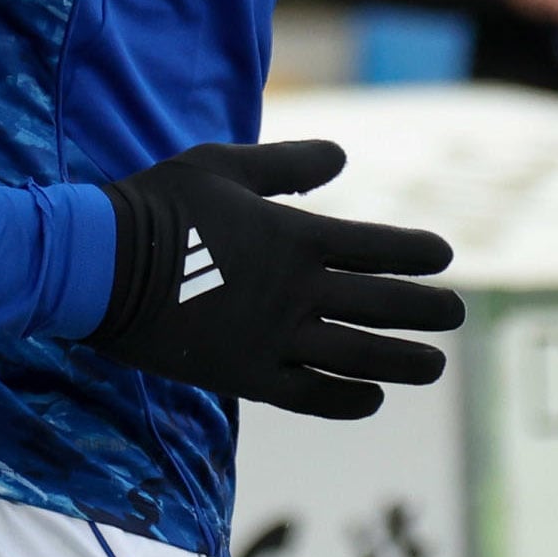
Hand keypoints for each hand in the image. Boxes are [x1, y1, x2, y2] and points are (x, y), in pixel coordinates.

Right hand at [88, 139, 461, 419]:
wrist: (103, 265)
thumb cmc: (159, 205)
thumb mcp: (222, 166)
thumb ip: (286, 166)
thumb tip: (342, 156)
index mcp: (295, 237)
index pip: (377, 247)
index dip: (417, 252)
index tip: (443, 256)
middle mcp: (298, 292)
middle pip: (383, 305)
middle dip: (427, 309)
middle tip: (455, 314)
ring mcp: (276, 338)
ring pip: (360, 356)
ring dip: (405, 361)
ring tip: (434, 366)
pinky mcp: (248, 375)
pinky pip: (312, 396)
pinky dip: (348, 400)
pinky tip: (372, 398)